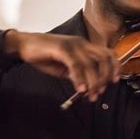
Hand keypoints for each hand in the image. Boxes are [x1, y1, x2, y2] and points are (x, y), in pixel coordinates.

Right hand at [4, 30, 119, 101]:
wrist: (24, 45)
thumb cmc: (45, 55)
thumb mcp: (65, 68)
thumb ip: (78, 74)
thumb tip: (89, 87)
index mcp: (85, 46)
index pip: (107, 53)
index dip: (115, 66)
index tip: (115, 80)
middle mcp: (82, 43)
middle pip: (104, 58)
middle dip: (105, 76)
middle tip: (100, 91)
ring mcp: (73, 44)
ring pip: (91, 64)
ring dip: (93, 82)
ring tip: (90, 95)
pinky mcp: (62, 48)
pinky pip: (76, 65)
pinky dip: (80, 78)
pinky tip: (81, 89)